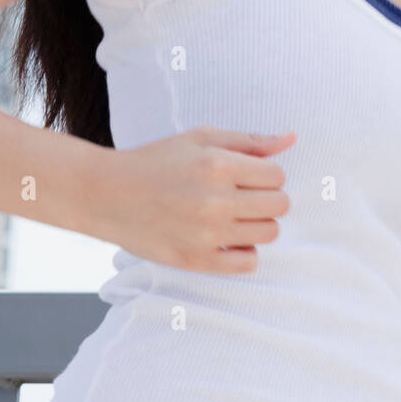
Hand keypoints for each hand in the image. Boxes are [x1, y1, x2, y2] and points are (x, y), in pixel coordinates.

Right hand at [91, 127, 294, 273]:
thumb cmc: (157, 160)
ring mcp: (207, 234)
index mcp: (219, 165)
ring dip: (257, 223)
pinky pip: (248, 263)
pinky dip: (244, 250)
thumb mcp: (201, 138)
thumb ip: (249, 141)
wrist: (108, 193)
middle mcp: (216, 200)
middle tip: (242, 195)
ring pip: (269, 234)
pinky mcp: (197, 260)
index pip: (277, 176)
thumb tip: (291, 139)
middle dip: (267, 198)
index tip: (248, 175)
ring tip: (233, 214)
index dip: (267, 174)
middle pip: (279, 206)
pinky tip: (227, 236)